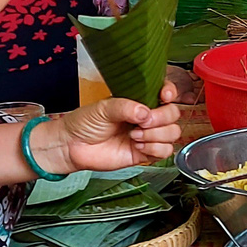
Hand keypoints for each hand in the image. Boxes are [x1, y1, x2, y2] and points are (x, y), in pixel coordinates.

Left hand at [34, 85, 183, 173]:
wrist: (73, 146)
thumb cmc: (84, 123)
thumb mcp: (103, 108)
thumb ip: (125, 107)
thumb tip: (145, 113)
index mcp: (138, 100)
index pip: (166, 93)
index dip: (170, 92)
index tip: (164, 96)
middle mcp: (146, 117)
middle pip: (173, 114)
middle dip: (161, 118)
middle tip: (141, 123)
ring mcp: (147, 136)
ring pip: (172, 133)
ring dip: (156, 135)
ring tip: (134, 136)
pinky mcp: (145, 153)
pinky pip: (165, 152)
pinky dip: (155, 149)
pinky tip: (138, 146)